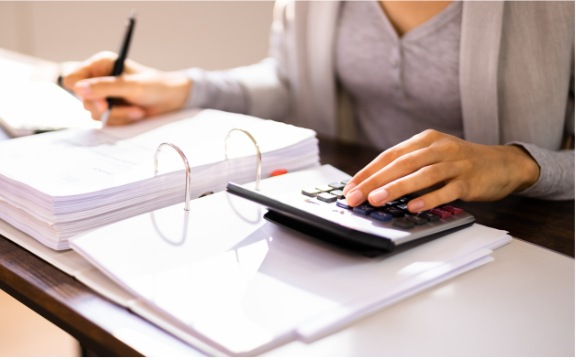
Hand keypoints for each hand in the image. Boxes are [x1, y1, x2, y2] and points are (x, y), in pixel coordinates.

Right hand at [62, 51, 191, 125]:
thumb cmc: (155, 86)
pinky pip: (106, 121)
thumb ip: (105, 87)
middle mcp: (99, 79)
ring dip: (117, 115)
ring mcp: (104, 96)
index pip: (74, 78)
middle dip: (104, 108)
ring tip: (136, 110)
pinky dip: (121, 120)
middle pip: (83, 99)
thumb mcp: (130, 85)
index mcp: (100, 65)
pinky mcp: (111, 110)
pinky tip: (135, 114)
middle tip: (119, 108)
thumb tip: (78, 89)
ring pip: (95, 113)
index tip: (100, 101)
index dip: (82, 91)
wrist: (172, 99)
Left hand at [342, 130, 539, 211]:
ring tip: (376, 200)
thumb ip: (409, 167)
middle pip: (401, 164)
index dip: (369, 171)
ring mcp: (455, 164)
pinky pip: (446, 190)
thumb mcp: (434, 156)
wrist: (503, 164)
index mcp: (425, 140)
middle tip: (355, 196)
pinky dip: (429, 198)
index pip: (390, 155)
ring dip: (396, 188)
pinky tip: (413, 207)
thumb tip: (375, 187)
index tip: (351, 187)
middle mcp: (439, 148)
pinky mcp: (469, 181)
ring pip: (421, 175)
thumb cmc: (461, 163)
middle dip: (374, 181)